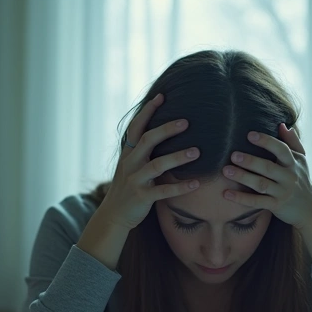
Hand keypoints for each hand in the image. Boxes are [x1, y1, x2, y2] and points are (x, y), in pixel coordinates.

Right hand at [96, 93, 201, 229]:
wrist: (114, 214)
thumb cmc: (129, 187)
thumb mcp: (131, 165)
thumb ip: (142, 150)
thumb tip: (160, 131)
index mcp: (128, 154)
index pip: (136, 127)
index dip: (148, 111)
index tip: (161, 96)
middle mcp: (130, 164)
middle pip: (148, 141)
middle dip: (166, 130)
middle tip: (186, 122)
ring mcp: (135, 180)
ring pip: (157, 165)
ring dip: (178, 157)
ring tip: (197, 152)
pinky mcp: (142, 197)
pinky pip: (163, 191)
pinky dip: (180, 187)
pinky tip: (196, 184)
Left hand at [222, 123, 311, 262]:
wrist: (310, 209)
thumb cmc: (301, 180)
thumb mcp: (301, 160)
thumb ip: (292, 142)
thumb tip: (282, 125)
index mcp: (293, 163)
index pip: (281, 149)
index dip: (266, 142)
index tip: (250, 135)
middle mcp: (288, 177)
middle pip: (268, 167)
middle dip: (250, 161)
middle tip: (233, 155)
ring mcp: (282, 192)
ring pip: (261, 184)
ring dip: (243, 177)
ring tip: (226, 171)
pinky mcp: (276, 206)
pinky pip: (257, 202)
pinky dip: (242, 198)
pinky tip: (226, 194)